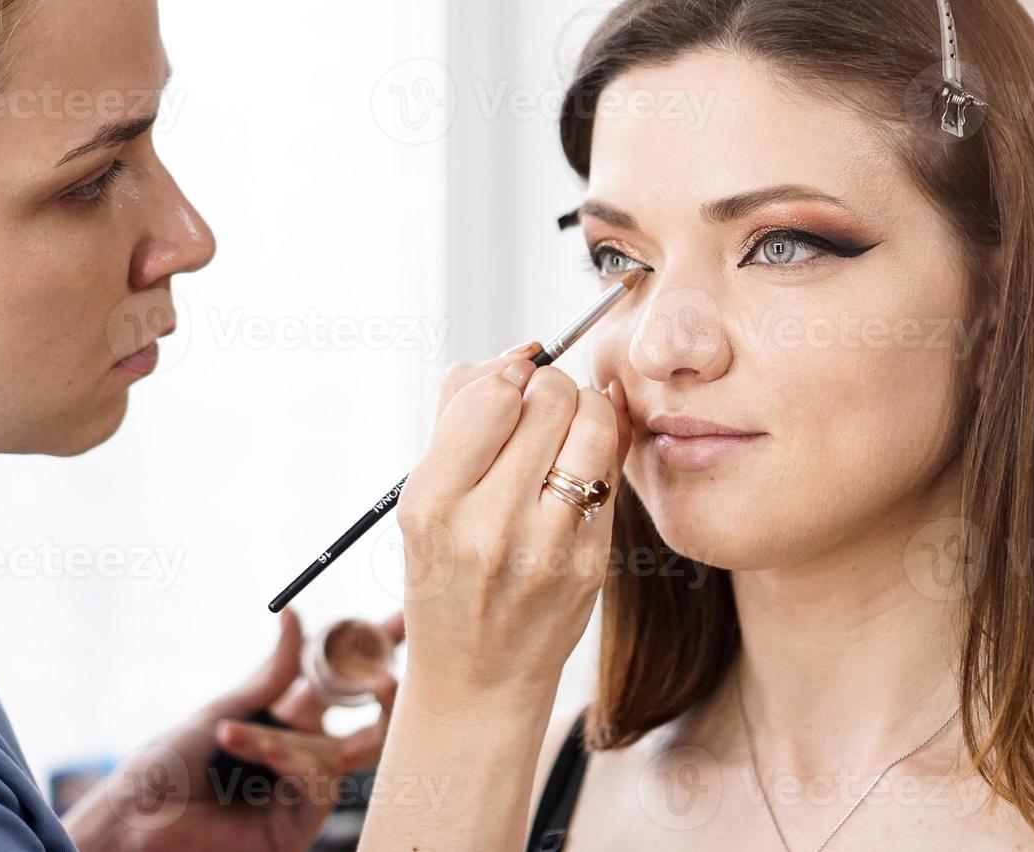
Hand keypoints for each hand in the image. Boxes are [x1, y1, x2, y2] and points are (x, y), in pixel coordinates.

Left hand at [62, 608, 401, 851]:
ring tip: (237, 736)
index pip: (341, 682)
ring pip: (343, 755)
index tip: (401, 619)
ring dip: (294, 738)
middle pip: (367, 722)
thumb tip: (294, 616)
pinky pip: (316, 786)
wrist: (135, 818)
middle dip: (385, 694)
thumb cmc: (167, 764)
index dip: (372, 652)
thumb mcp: (224, 708)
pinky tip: (254, 753)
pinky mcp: (297, 824)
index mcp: (286, 721)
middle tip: (386, 676)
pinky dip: (287, 762)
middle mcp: (302, 754)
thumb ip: (272, 673)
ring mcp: (302, 791)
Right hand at [395, 341, 630, 705]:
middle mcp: (487, 525)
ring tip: (567, 430)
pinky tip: (582, 465)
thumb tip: (518, 355)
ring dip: (586, 410)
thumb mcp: (422, 500)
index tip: (511, 386)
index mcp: (432, 503)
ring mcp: (547, 546)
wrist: (477, 677)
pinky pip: (611, 471)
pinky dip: (601, 452)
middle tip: (542, 408)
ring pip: (594, 424)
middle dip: (550, 387)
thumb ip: (459, 417)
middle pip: (550, 399)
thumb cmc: (446, 574)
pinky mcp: (592, 562)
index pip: (492, 395)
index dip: (510, 375)